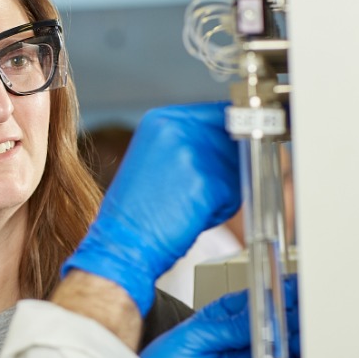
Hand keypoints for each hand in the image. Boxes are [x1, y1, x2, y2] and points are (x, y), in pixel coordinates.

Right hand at [62, 102, 239, 314]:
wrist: (123, 243)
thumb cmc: (137, 210)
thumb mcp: (156, 157)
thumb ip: (190, 140)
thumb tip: (230, 139)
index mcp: (162, 119)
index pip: (218, 114)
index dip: (229, 137)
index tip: (232, 151)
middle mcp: (178, 129)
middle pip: (232, 140)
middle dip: (226, 166)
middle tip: (198, 190)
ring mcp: (193, 154)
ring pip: (235, 168)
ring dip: (223, 189)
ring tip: (188, 203)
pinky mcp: (206, 182)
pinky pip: (233, 194)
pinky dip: (220, 211)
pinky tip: (191, 215)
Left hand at [126, 276, 299, 357]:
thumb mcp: (192, 338)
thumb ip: (229, 327)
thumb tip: (261, 315)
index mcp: (220, 320)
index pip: (256, 301)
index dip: (275, 293)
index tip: (294, 286)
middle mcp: (237, 341)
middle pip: (275, 322)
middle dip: (293, 312)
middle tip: (308, 305)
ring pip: (284, 346)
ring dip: (297, 336)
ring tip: (306, 326)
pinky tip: (296, 351)